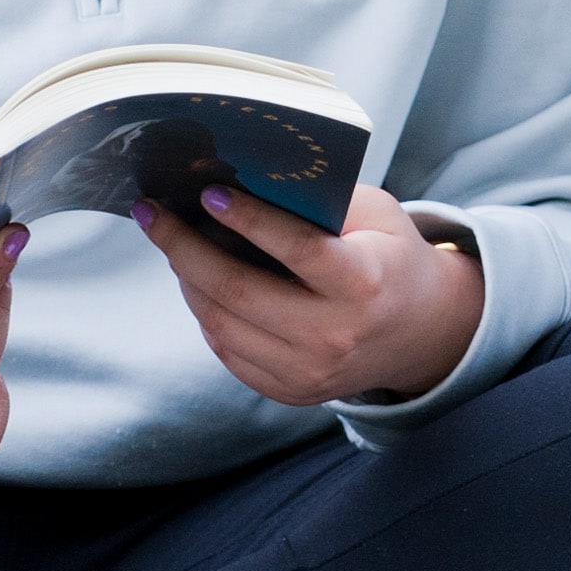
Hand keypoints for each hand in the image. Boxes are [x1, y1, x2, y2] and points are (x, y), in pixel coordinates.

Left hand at [137, 185, 482, 407]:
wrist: (418, 331)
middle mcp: (335, 334)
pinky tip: (195, 281)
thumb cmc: (387, 255)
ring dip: (186, 279)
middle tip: (152, 213)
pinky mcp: (289, 390)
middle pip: (240, 292)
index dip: (249, 220)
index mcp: (363, 283)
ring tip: (168, 241)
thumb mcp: (374, 215)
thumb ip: (319, 199)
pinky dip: (205, 312)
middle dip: (184, 248)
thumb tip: (241, 180)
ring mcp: (310, 371)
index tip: (208, 193)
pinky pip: (227, 351)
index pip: (298, 250)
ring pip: (222, 324)